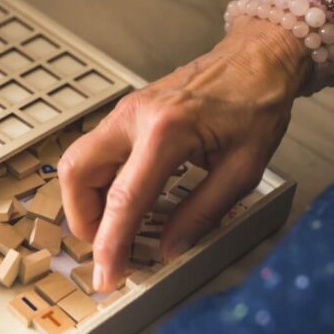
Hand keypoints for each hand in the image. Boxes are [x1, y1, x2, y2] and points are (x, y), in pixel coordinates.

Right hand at [59, 20, 308, 291]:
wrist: (257, 57)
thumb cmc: (258, 103)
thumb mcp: (243, 168)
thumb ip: (203, 212)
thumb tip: (170, 247)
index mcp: (167, 130)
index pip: (124, 198)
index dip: (110, 244)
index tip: (106, 275)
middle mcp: (135, 116)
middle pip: (76, 172)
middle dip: (82, 218)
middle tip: (108, 245)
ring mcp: (126, 109)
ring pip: (79, 160)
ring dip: (88, 199)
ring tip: (119, 225)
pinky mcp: (127, 110)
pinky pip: (96, 149)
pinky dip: (100, 180)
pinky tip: (127, 197)